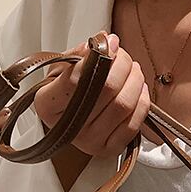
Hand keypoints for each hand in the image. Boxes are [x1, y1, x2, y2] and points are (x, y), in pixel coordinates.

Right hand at [34, 32, 149, 157]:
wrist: (69, 124)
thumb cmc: (64, 94)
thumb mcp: (60, 70)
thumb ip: (79, 55)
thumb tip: (103, 42)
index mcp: (48, 104)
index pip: (75, 79)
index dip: (98, 57)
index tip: (108, 43)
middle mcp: (69, 128)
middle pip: (106, 89)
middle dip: (121, 65)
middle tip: (123, 55)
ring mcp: (90, 142)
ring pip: (123, 105)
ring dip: (134, 80)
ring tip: (133, 69)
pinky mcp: (110, 150)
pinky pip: (134, 124)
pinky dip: (142, 102)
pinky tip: (139, 89)